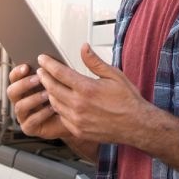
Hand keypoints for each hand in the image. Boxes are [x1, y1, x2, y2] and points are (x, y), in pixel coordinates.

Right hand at [6, 62, 70, 139]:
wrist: (75, 118)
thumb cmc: (66, 97)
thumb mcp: (60, 81)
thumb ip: (53, 71)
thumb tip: (50, 59)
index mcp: (24, 87)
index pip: (13, 77)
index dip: (17, 72)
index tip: (27, 66)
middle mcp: (20, 100)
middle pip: (11, 91)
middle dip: (24, 84)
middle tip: (39, 79)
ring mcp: (23, 115)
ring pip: (20, 106)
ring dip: (34, 99)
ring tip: (48, 94)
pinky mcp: (29, 128)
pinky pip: (30, 121)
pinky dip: (41, 114)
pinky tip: (52, 108)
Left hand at [37, 44, 156, 144]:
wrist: (137, 125)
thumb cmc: (128, 100)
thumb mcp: (114, 75)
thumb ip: (94, 62)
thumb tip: (83, 47)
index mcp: (87, 89)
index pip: (59, 73)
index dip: (48, 64)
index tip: (43, 59)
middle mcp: (79, 105)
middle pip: (52, 88)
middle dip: (44, 77)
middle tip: (42, 71)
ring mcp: (77, 119)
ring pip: (54, 103)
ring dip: (49, 93)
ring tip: (49, 85)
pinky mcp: (78, 130)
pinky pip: (61, 117)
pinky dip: (58, 108)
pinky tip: (60, 102)